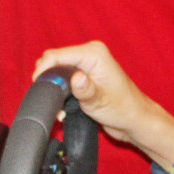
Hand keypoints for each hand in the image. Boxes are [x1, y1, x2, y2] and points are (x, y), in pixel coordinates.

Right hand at [32, 42, 173, 168]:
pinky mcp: (84, 77)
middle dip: (49, 81)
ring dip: (54, 89)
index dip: (44, 70)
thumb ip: (85, 89)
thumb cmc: (122, 109)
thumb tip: (75, 78)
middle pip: (54, 61)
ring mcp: (86, 65)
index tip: (38, 88)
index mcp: (93, 54)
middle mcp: (88, 55)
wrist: (134, 120)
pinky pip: (63, 79)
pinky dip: (60, 93)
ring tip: (59, 109)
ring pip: (57, 71)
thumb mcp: (100, 101)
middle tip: (52, 102)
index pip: (57, 55)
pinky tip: (63, 109)